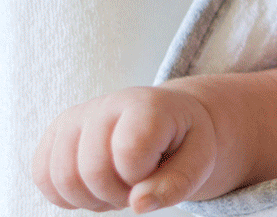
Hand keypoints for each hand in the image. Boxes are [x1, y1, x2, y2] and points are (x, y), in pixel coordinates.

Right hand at [34, 86, 217, 212]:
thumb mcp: (200, 159)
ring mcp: (74, 118)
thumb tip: (138, 205)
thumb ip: (177, 184)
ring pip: (62, 179)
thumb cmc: (183, 141)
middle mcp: (105, 105)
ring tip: (118, 187)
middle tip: (138, 188)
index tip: (158, 170)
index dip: (143, 178)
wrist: (166, 118)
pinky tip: (95, 187)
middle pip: (92, 171)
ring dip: (92, 199)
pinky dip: (68, 196)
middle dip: (118, 195)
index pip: (130, 153)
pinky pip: (42, 178)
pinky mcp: (54, 134)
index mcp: (146, 105)